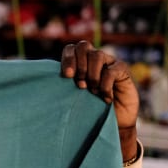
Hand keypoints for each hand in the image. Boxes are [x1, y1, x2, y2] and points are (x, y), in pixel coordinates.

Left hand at [61, 41, 139, 161]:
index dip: (67, 59)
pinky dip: (105, 84)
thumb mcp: (74, 97)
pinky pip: (111, 70)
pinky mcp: (122, 70)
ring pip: (97, 55)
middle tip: (80, 85)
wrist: (114, 122)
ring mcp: (109, 62)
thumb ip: (65, 86)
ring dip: (92, 74)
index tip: (67, 76)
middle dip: (79, 65)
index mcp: (79, 62)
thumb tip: (45, 81)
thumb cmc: (90, 109)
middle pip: (83, 46)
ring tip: (92, 91)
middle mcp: (93, 58)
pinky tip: (105, 97)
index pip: (70, 49)